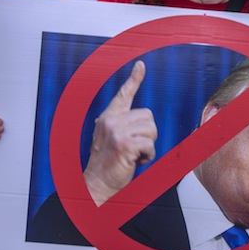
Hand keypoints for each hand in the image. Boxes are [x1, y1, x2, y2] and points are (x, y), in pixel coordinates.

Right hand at [83, 61, 157, 205]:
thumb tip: (143, 120)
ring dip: (147, 146)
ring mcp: (116, 131)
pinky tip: (134, 161)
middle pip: (148, 117)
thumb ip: (123, 126)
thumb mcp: (112, 139)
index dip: (134, 79)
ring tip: (132, 155)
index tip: (140, 65)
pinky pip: (150, 144)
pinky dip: (147, 156)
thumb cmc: (108, 164)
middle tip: (133, 148)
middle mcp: (111, 120)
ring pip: (151, 130)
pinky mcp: (124, 144)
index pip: (124, 94)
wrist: (97, 184)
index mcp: (108, 117)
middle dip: (148, 134)